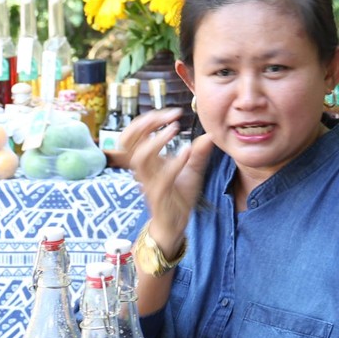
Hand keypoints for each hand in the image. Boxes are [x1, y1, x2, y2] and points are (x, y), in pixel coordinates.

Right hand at [124, 107, 216, 252]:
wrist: (174, 225)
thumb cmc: (178, 197)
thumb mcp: (192, 171)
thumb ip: (199, 153)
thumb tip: (210, 134)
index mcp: (146, 161)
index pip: (133, 134)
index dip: (146, 120)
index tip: (171, 113)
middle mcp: (143, 170)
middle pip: (128, 141)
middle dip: (145, 124)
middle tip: (169, 116)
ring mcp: (149, 183)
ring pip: (140, 158)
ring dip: (156, 140)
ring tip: (174, 129)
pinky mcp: (159, 196)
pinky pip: (162, 178)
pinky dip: (175, 162)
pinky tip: (188, 151)